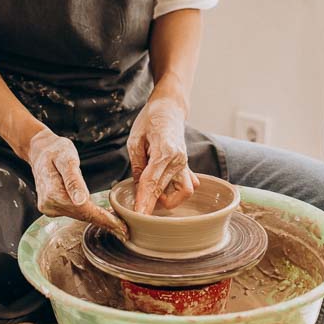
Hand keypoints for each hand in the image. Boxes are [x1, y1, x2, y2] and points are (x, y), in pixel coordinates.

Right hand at [27, 126, 127, 240]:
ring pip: (78, 216)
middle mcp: (49, 204)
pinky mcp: (52, 207)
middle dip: (104, 223)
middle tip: (125, 231)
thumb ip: (73, 180)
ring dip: (97, 221)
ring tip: (117, 226)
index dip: (103, 219)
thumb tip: (81, 201)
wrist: (40, 151)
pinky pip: (73, 213)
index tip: (121, 227)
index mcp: (53, 193)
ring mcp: (49, 208)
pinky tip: (101, 216)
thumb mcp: (67, 158)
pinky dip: (88, 214)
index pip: (84, 210)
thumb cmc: (56, 150)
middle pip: (82, 216)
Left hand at [127, 94, 198, 214]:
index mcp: (164, 150)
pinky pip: (187, 185)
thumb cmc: (150, 119)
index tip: (139, 215)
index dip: (144, 200)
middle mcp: (179, 159)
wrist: (169, 107)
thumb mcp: (136, 139)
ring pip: (183, 192)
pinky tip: (164, 188)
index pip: (152, 181)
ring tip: (152, 191)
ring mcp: (185, 163)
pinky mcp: (186, 165)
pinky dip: (177, 191)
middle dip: (151, 204)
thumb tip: (138, 187)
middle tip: (137, 212)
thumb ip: (137, 164)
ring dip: (169, 198)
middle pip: (164, 190)